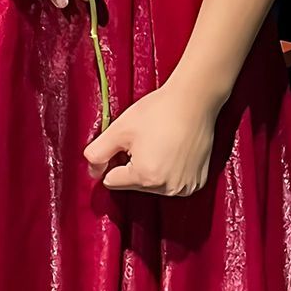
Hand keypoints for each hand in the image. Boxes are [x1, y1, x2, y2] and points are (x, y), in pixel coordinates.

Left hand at [83, 78, 218, 196]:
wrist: (194, 101)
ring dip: (151, 169)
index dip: (113, 160)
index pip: (112, 180)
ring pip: (153, 185)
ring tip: (160, 144)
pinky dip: (169, 170)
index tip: (125, 143)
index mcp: (146, 177)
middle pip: (133, 184)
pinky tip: (173, 150)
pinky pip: (172, 182)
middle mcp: (167, 188)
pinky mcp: (197, 182)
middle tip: (144, 140)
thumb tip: (93, 171)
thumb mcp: (118, 130)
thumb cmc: (158, 112)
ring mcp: (185, 187)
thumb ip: (97, 153)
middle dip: (132, 165)